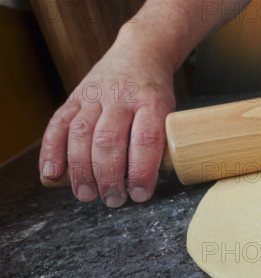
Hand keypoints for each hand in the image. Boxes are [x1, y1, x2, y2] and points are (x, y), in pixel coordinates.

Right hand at [39, 40, 174, 206]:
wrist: (140, 53)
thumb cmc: (156, 93)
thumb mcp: (169, 111)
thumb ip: (158, 141)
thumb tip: (145, 183)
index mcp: (151, 102)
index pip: (145, 139)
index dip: (142, 171)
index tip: (140, 195)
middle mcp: (121, 97)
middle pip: (109, 140)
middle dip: (109, 177)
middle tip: (113, 200)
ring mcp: (95, 95)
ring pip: (82, 133)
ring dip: (82, 170)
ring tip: (87, 195)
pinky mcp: (74, 96)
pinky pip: (58, 123)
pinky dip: (52, 150)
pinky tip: (53, 173)